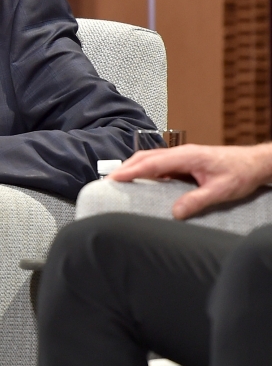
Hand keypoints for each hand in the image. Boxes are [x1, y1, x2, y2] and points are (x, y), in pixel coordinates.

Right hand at [108, 143, 271, 218]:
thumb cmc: (240, 172)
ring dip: (135, 167)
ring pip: (151, 158)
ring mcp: (183, 155)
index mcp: (187, 156)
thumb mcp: (220, 190)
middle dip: (126, 167)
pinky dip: (146, 169)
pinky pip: (160, 162)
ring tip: (121, 180)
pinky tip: (143, 180)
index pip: (152, 163)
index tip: (115, 178)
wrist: (255, 162)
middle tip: (110, 181)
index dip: (131, 171)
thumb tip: (175, 212)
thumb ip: (197, 200)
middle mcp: (182, 153)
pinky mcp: (185, 160)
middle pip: (146, 157)